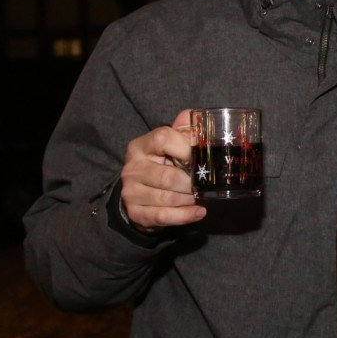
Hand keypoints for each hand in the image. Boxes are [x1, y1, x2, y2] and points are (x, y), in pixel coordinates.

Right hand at [120, 110, 202, 231]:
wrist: (141, 192)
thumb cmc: (163, 164)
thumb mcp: (171, 143)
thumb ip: (185, 130)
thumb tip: (204, 120)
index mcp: (141, 146)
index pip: (163, 138)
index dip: (186, 147)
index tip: (202, 157)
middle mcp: (132, 168)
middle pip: (169, 176)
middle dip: (193, 183)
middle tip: (206, 185)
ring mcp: (130, 192)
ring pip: (168, 198)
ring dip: (191, 199)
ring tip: (202, 197)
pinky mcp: (136, 213)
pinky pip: (164, 216)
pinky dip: (185, 216)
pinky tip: (199, 212)